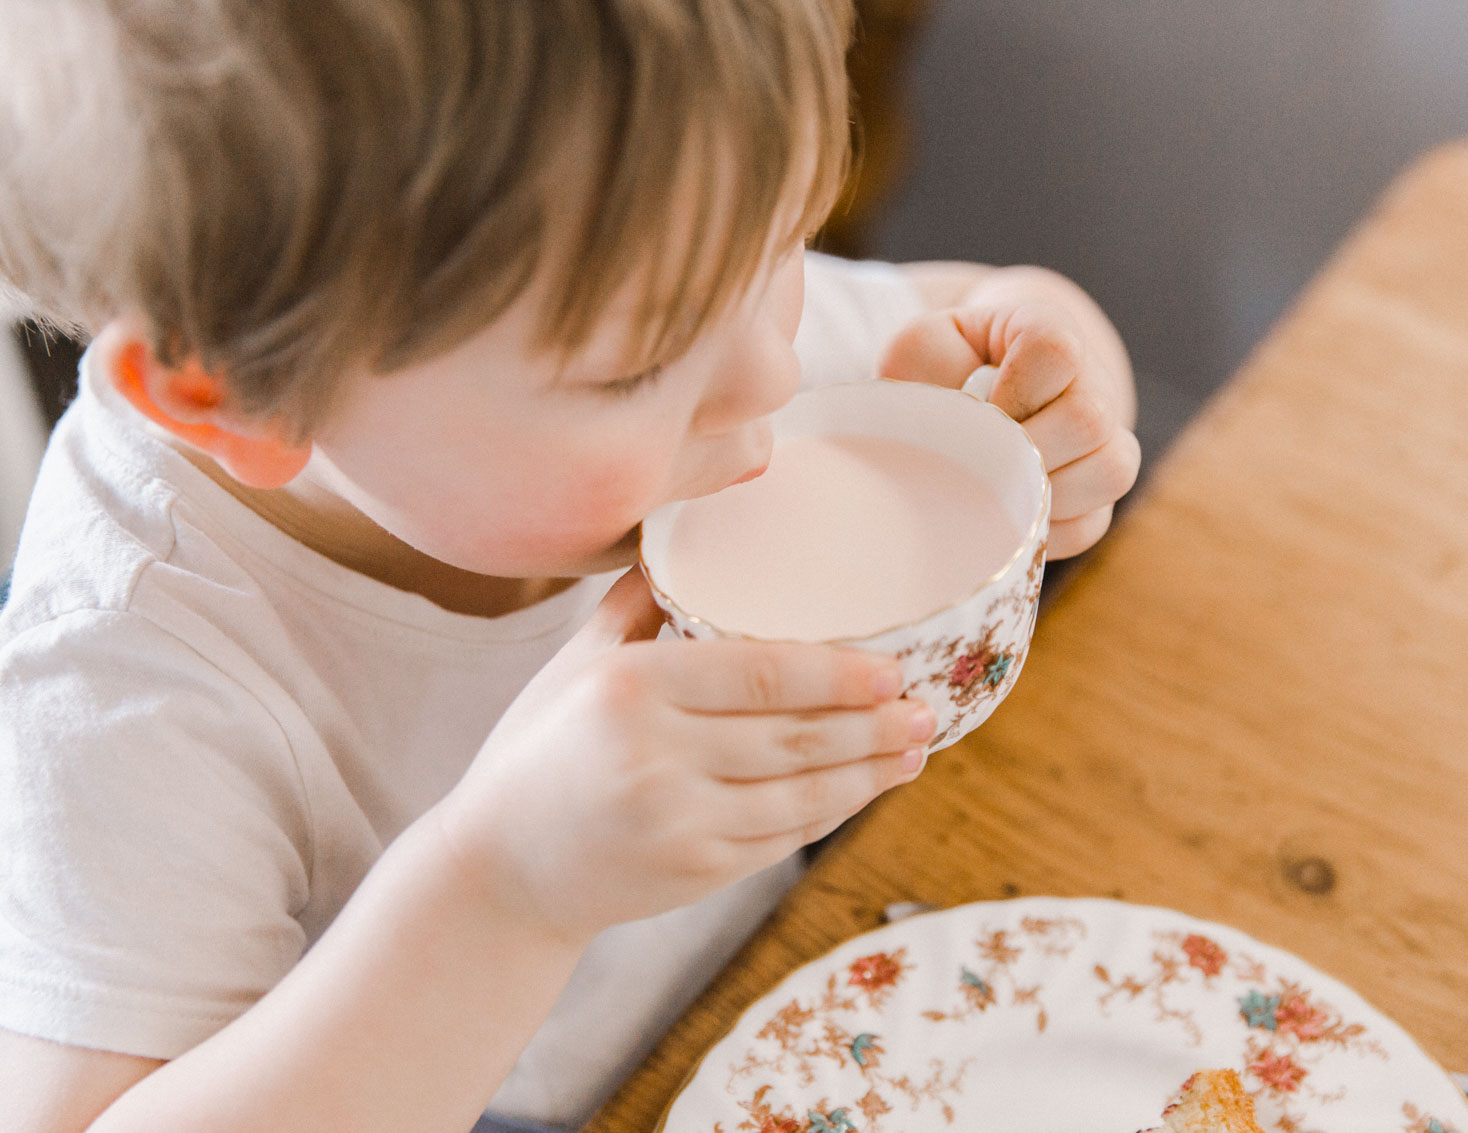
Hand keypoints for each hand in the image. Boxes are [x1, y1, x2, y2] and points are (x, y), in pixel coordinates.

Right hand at [435, 570, 932, 940]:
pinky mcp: (694, 873)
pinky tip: (863, 791)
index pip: (761, 674)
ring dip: (870, 774)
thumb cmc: (539, 752)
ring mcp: (678, 822)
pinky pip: (782, 838)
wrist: (498, 870)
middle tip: (926, 707)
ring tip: (915, 749)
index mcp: (632, 688)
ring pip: (802, 795)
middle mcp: (657, 756)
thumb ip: (637, 606)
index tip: (890, 667)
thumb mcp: (574, 665)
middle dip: (873, 725)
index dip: (838, 673)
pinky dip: (830, 814)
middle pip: (795, 736)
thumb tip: (696, 532)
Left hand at [880, 279, 1140, 558]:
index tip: (976, 408)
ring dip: (1038, 492)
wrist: (966, 393)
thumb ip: (927, 365)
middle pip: (1089, 419)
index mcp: (1049, 331)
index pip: (1056, 350)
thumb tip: (956, 430)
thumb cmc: (942, 368)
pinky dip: (1042, 529)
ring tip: (991, 487)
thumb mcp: (923, 346)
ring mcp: (1107, 440)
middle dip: (1022, 452)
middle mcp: (1093, 383)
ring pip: (1109, 472)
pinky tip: (1006, 514)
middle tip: (978, 458)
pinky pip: (1091, 524)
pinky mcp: (1100, 496)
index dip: (1012, 390)